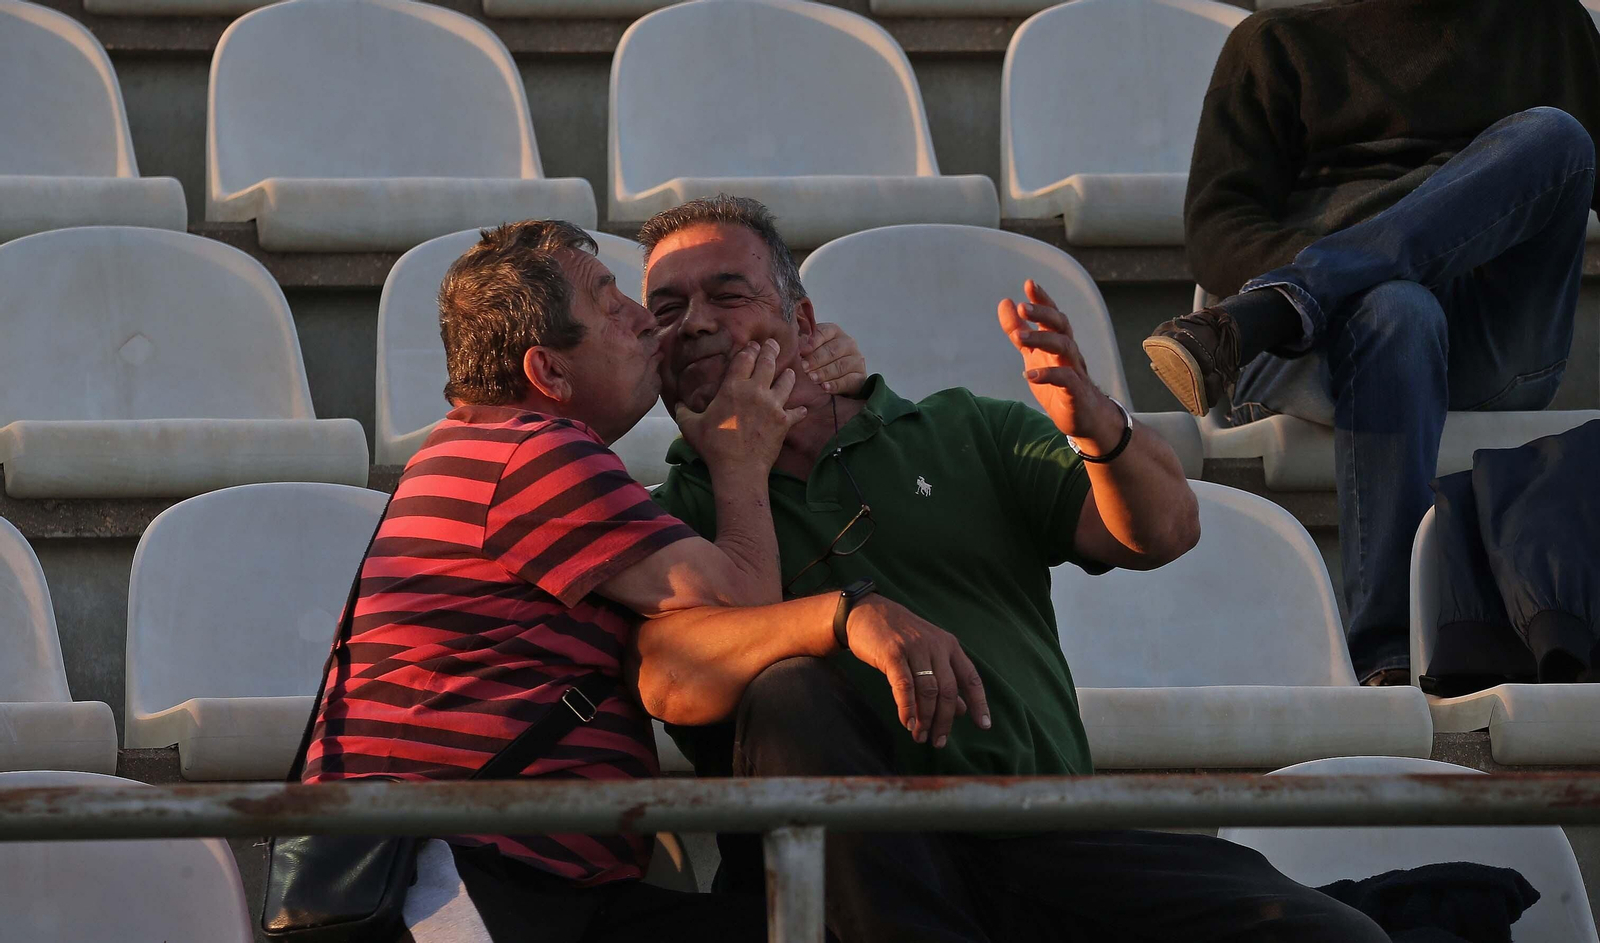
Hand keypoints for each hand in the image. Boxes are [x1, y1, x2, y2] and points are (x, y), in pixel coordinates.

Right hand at [674, 339, 805, 472]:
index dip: (749, 349)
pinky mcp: (784, 422)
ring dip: (788, 375)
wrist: (738, 468)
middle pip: (767, 363)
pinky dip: (800, 410)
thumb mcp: (691, 426)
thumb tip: (678, 405)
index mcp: (733, 387)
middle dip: (770, 350)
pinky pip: (796, 412)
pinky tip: (803, 409)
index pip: (744, 359)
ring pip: (785, 383)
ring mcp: (773, 406)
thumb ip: (684, 411)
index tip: (753, 345)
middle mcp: (756, 391)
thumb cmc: (713, 445)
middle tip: (773, 344)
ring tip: (790, 371)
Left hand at [799, 322, 866, 394]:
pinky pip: (849, 380)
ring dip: (825, 372)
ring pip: (841, 365)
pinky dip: (836, 384)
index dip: (812, 341)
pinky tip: (825, 388)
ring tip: (812, 378)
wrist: (837, 381)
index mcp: (834, 332)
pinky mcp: (861, 377)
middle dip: (816, 359)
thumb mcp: (810, 351)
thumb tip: (792, 341)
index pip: (824, 333)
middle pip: (832, 350)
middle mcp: (848, 343)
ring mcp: (856, 360)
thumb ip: (802, 345)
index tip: (801, 350)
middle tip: (803, 367)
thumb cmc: (818, 362)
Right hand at [844, 595, 989, 748]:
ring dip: (926, 719)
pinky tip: (908, 722)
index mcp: (949, 645)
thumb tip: (963, 710)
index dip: (979, 703)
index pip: (970, 678)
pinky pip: (904, 686)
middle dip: (945, 720)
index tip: (984, 726)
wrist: (865, 612)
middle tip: (939, 742)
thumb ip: (945, 680)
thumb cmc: (897, 637)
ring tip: (920, 736)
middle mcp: (936, 646)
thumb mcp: (927, 654)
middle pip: (949, 690)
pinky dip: (908, 707)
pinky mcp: (892, 653)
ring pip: (928, 691)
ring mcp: (915, 648)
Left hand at [998, 280, 1122, 445]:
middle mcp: (1068, 352)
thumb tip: (1005, 303)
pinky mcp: (1076, 391)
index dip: (1043, 299)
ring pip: (1064, 346)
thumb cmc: (1058, 384)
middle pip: (1061, 325)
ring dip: (1041, 339)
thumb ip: (1019, 331)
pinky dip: (1048, 374)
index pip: (1052, 315)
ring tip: (1019, 338)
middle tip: (1022, 307)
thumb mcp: (1033, 355)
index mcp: (1058, 342)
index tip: (1029, 284)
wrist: (1084, 419)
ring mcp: (1074, 370)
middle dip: (1043, 314)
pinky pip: (1066, 379)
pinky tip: (1029, 374)